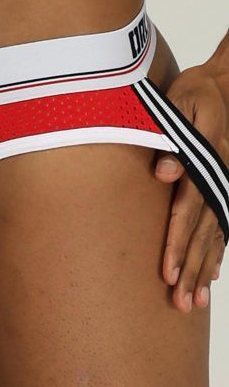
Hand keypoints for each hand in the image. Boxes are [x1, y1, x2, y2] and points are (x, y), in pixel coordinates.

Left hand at [155, 33, 228, 313]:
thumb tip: (163, 173)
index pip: (188, 212)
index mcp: (205, 163)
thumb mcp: (180, 106)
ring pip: (216, 236)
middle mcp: (219, 180)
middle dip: (191, 268)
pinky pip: (225, 225)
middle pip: (204, 233)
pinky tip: (212, 273)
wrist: (226, 84)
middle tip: (180, 302)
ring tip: (194, 299)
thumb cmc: (196, 93)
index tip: (169, 274)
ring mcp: (226, 186)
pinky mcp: (226, 186)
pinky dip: (218, 252)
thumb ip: (171, 139)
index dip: (178, 244)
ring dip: (205, 268)